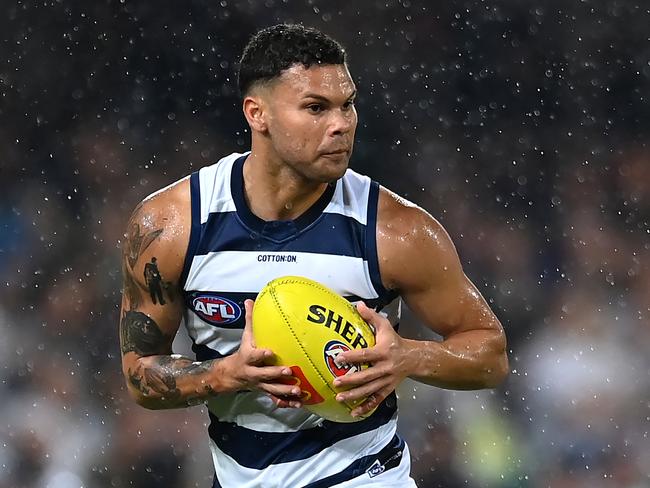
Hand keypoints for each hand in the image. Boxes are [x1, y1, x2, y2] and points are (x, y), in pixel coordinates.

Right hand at [221, 300, 302, 407]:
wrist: (232, 375)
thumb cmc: (243, 352)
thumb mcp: (245, 337)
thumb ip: (250, 320)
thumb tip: (249, 300)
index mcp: (248, 358)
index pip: (254, 356)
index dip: (261, 355)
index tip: (271, 352)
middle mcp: (253, 373)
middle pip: (264, 375)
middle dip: (276, 374)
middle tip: (290, 371)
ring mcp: (260, 384)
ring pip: (272, 389)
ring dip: (285, 391)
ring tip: (297, 391)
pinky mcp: (266, 391)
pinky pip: (276, 399)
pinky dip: (287, 402)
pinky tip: (299, 403)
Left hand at [332, 302, 413, 416]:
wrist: (414, 358)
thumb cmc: (395, 341)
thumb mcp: (385, 326)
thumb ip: (371, 316)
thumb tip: (357, 304)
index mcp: (383, 352)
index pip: (366, 355)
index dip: (352, 357)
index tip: (338, 358)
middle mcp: (385, 368)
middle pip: (367, 376)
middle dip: (351, 381)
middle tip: (335, 383)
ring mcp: (387, 380)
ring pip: (370, 390)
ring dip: (355, 396)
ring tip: (340, 398)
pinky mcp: (388, 389)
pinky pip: (377, 400)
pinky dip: (366, 407)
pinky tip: (354, 413)